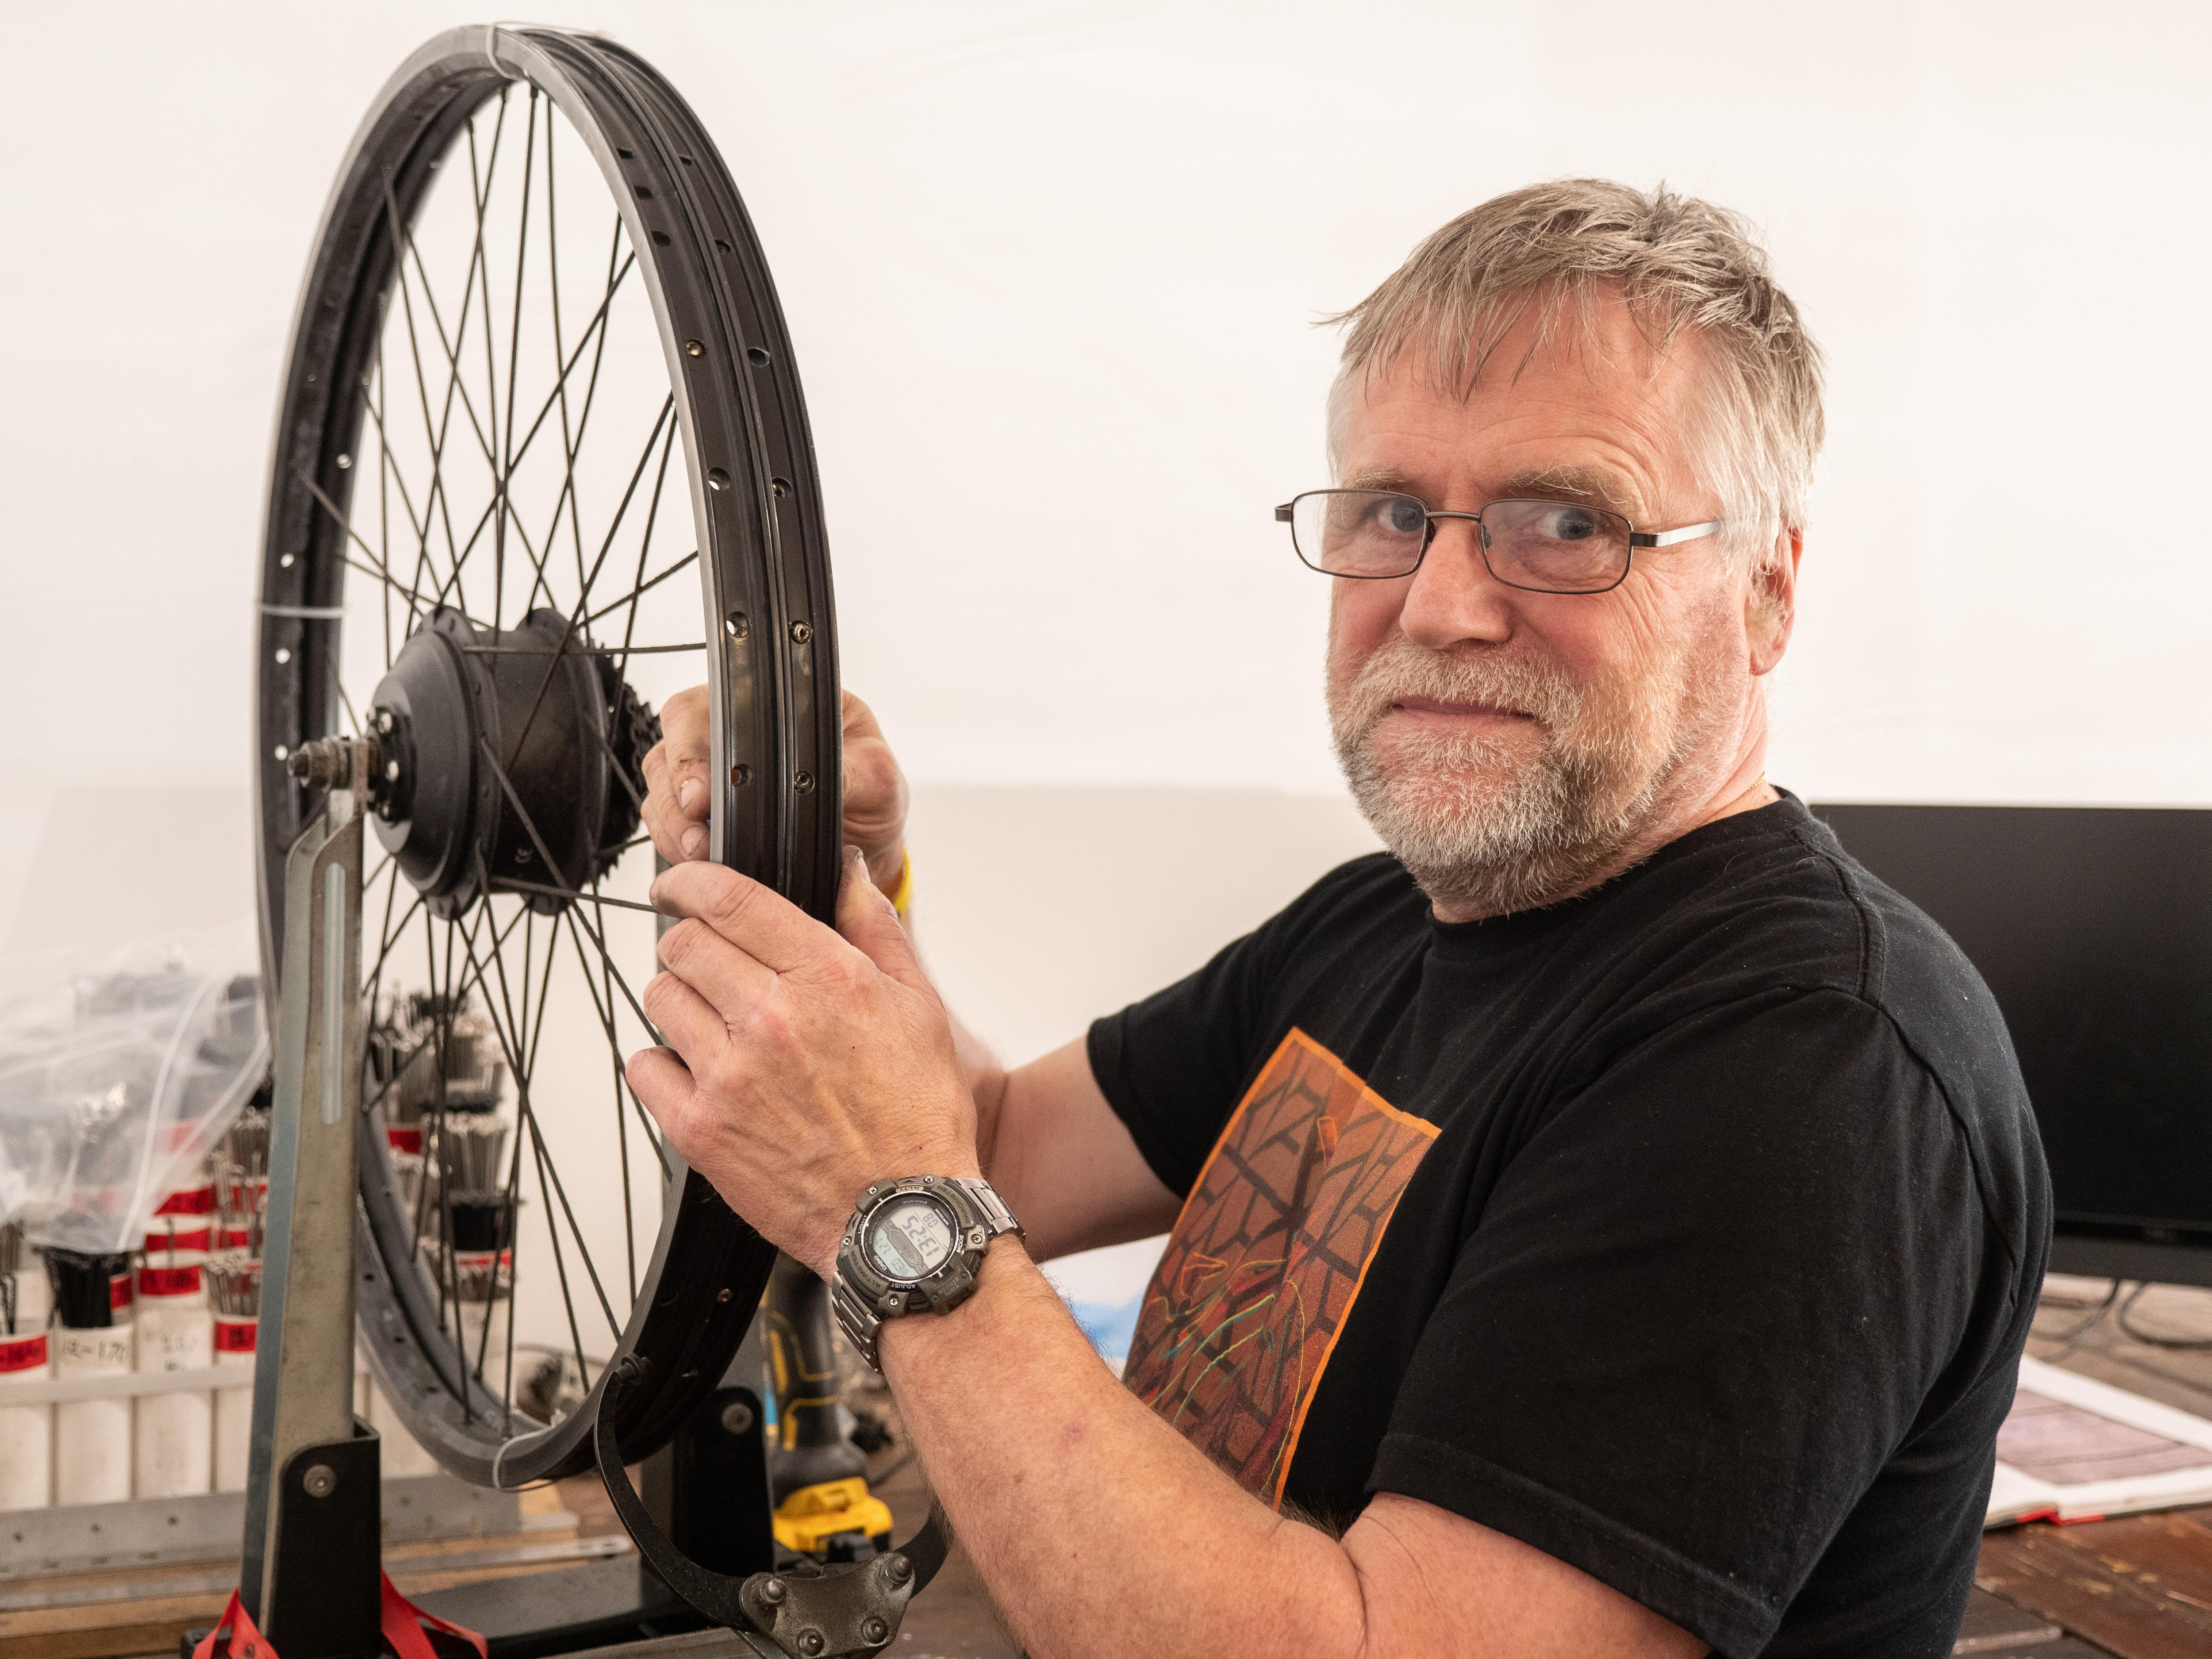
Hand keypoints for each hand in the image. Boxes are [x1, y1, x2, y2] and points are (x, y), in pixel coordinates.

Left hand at [628, 846, 974, 1278]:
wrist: (902, 1218)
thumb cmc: (918, 1118)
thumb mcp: (919, 1007)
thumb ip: (875, 929)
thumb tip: (849, 874)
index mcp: (827, 979)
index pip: (730, 899)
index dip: (692, 880)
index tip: (681, 884)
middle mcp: (772, 1019)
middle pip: (684, 944)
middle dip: (691, 942)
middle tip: (709, 961)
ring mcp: (730, 1075)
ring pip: (662, 999)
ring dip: (681, 1000)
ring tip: (715, 1023)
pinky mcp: (701, 1128)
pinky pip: (644, 1067)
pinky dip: (663, 1063)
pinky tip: (699, 1071)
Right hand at [639, 687, 910, 892]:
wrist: (868, 840)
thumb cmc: (870, 790)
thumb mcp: (875, 775)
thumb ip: (849, 774)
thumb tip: (824, 780)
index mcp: (761, 709)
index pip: (697, 711)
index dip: (687, 749)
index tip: (700, 793)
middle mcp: (723, 739)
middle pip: (666, 756)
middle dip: (673, 801)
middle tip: (698, 838)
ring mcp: (706, 779)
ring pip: (659, 797)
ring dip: (672, 831)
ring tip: (700, 857)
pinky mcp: (702, 821)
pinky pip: (669, 831)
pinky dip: (677, 851)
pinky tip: (701, 866)